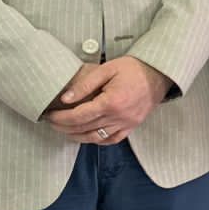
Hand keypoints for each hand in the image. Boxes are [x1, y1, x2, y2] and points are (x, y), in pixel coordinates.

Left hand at [44, 57, 172, 144]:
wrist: (159, 74)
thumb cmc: (134, 69)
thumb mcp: (107, 69)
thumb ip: (85, 84)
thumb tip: (66, 99)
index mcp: (111, 102)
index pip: (78, 116)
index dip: (61, 118)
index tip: (49, 115)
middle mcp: (119, 117)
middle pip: (84, 128)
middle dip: (64, 127)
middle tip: (52, 122)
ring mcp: (127, 124)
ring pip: (95, 137)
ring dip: (77, 136)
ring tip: (65, 130)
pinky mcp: (132, 126)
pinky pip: (111, 139)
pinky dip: (96, 140)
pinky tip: (87, 136)